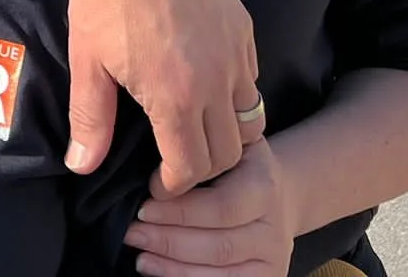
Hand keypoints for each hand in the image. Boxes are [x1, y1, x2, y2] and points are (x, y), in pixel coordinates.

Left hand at [63, 0, 260, 193]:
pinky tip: (206, 87)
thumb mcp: (87, 58)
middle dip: (203, 168)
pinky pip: (252, 80)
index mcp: (177, 96)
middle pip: (229, 153)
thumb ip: (91, 118)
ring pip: (250, 120)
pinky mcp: (244, 27)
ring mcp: (236, 53)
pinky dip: (236, 97)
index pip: (194, 168)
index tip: (158, 181)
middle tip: (175, 162)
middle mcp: (218, 81)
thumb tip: (81, 167)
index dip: (176, 184)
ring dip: (227, 135)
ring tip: (194, 129)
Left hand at [121, 138, 296, 276]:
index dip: (179, 210)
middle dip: (168, 240)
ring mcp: (273, 256)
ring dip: (173, 264)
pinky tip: (157, 269)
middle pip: (218, 244)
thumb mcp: (225, 143)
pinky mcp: (267, 276)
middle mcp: (274, 226)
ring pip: (220, 268)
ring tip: (139, 252)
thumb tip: (157, 150)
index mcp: (263, 185)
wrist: (276, 193)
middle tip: (131, 231)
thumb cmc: (236, 164)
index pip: (221, 206)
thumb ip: (197, 146)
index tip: (143, 204)